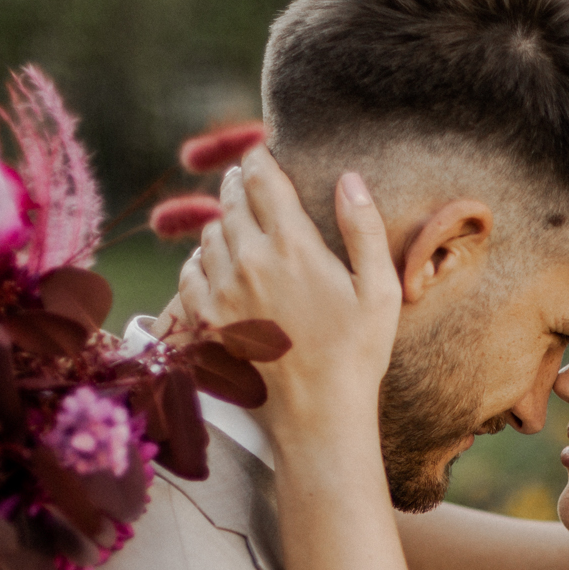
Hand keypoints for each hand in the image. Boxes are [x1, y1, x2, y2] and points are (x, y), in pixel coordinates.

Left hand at [175, 151, 399, 453]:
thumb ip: (362, 228)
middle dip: (240, 186)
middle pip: (231, 201)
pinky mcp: (205, 320)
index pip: (262, 178)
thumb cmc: (357, 354)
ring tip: (239, 226)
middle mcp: (249, 261)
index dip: (259, 158)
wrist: (318, 416)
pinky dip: (201, 262)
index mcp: (292, 246)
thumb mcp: (379, 290)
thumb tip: (348, 178)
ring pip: (209, 235)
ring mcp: (221, 292)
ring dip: (223, 224)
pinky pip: (189, 273)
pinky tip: (218, 267)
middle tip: (250, 184)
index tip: (262, 153)